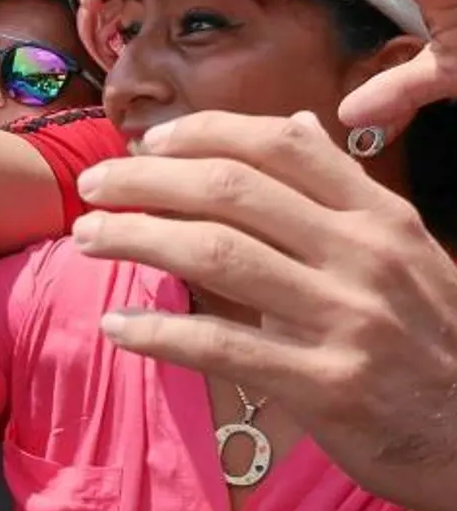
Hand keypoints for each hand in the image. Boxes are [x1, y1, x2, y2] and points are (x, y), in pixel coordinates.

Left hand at [70, 111, 456, 510]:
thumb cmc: (429, 337)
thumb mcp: (403, 251)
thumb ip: (343, 192)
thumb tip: (299, 125)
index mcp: (379, 216)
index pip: (279, 146)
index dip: (202, 134)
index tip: (147, 143)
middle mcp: (363, 256)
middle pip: (231, 192)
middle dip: (146, 180)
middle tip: (92, 186)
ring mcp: (345, 320)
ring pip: (216, 256)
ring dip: (136, 240)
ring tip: (87, 238)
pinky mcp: (325, 385)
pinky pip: (222, 347)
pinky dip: (158, 332)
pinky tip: (115, 326)